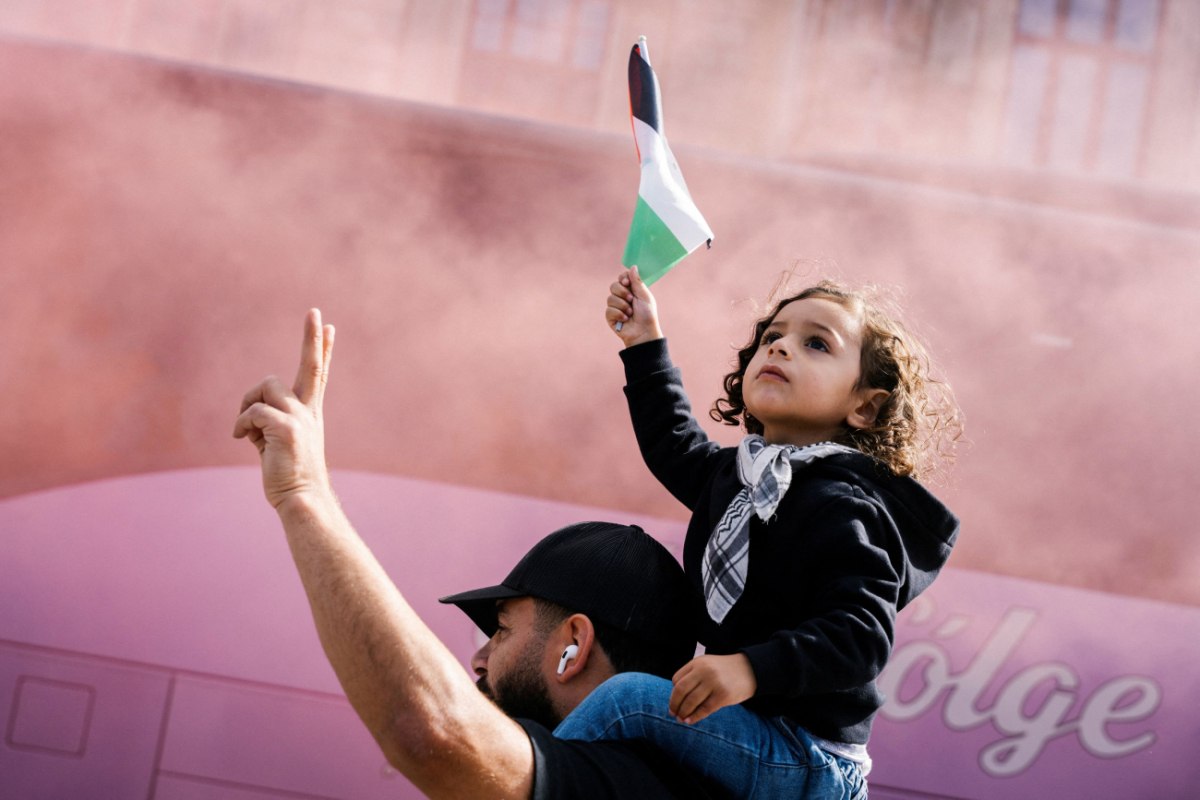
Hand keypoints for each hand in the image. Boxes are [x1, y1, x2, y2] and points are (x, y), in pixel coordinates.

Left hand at [233, 309, 335, 510]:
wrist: (301, 498)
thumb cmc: (286, 475)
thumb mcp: (277, 442)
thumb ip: (268, 421)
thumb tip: (251, 413)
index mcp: (309, 412)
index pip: (317, 374)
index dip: (322, 349)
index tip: (328, 326)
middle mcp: (308, 411)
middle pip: (311, 366)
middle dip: (312, 338)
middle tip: (314, 312)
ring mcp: (300, 418)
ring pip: (266, 386)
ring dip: (249, 403)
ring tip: (250, 430)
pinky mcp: (286, 428)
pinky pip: (253, 412)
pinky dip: (242, 425)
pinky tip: (244, 439)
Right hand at [605, 265, 662, 346]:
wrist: (643, 332)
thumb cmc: (647, 315)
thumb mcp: (644, 296)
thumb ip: (637, 282)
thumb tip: (633, 266)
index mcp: (632, 290)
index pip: (622, 277)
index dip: (623, 278)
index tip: (627, 282)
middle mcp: (622, 297)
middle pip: (613, 286)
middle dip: (622, 292)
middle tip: (631, 299)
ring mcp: (615, 307)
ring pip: (610, 298)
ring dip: (622, 305)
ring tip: (630, 313)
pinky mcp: (610, 316)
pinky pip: (609, 310)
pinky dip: (619, 314)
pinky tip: (625, 319)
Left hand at [669, 653, 756, 724]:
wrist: (750, 670)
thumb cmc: (724, 671)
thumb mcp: (707, 665)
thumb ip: (692, 676)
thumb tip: (676, 698)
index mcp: (698, 662)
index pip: (677, 679)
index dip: (673, 692)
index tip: (674, 701)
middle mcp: (704, 671)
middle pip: (680, 690)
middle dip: (674, 704)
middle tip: (672, 713)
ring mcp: (714, 683)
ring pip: (691, 701)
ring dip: (683, 712)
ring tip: (680, 719)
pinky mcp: (723, 695)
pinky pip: (704, 709)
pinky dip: (695, 717)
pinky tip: (689, 721)